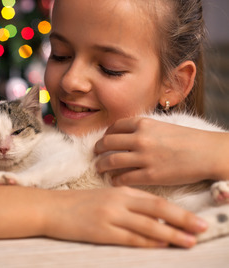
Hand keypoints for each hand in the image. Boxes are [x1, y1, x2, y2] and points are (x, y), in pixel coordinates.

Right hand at [44, 187, 207, 247]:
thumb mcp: (103, 197)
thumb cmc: (77, 203)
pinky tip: (160, 244)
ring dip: (171, 234)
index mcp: (120, 191)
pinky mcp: (102, 231)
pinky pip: (130, 237)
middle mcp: (118, 201)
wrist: (50, 208)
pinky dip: (148, 241)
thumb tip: (151, 217)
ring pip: (148, 225)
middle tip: (203, 227)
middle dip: (183, 219)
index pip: (155, 200)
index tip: (195, 218)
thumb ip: (126, 203)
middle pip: (157, 210)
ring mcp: (110, 216)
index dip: (178, 210)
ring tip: (189, 241)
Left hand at [94, 116, 227, 185]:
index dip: (105, 135)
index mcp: (143, 124)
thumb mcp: (162, 126)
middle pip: (107, 143)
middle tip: (95, 154)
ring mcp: (144, 157)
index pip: (114, 127)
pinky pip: (123, 178)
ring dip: (101, 165)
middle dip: (98, 149)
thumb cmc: (188, 140)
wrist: (208, 153)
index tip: (103, 141)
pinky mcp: (150, 175)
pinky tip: (114, 181)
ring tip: (99, 168)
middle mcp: (140, 138)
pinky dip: (115, 180)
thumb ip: (142, 129)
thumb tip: (124, 134)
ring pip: (110, 161)